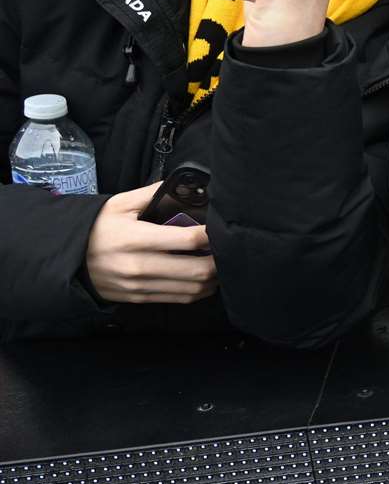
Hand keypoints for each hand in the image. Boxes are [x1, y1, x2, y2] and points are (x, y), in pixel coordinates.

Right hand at [85, 183, 217, 302]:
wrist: (66, 259)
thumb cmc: (96, 228)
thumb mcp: (119, 204)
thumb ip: (152, 193)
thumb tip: (183, 184)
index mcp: (135, 239)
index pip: (187, 239)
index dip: (212, 235)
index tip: (221, 228)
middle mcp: (139, 266)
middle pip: (197, 269)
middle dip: (219, 260)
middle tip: (227, 249)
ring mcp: (140, 285)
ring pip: (193, 288)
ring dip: (213, 278)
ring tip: (219, 264)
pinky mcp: (140, 298)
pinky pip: (179, 298)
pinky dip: (199, 290)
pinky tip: (205, 279)